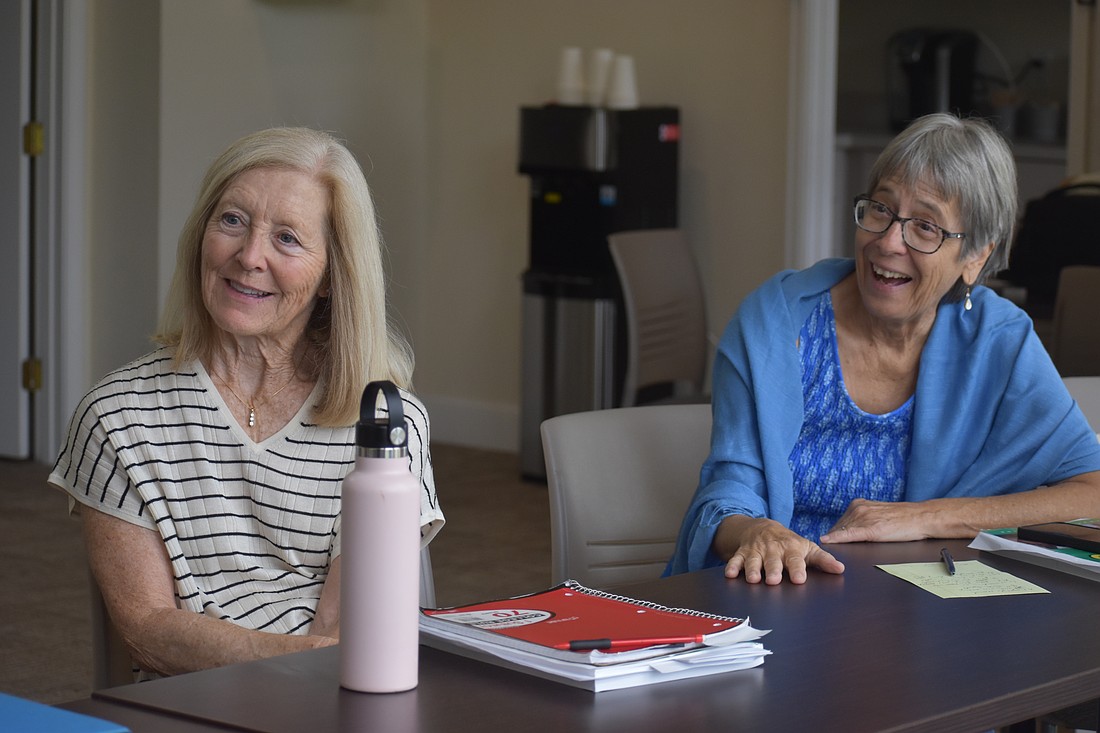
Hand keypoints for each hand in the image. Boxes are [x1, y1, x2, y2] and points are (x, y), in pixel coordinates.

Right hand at [719, 516, 844, 584]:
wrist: (762, 527)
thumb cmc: (788, 543)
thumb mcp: (806, 548)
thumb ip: (823, 560)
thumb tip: (841, 570)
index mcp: (791, 549)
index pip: (795, 559)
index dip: (797, 569)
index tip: (799, 579)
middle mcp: (773, 549)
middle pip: (772, 561)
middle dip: (772, 569)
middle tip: (773, 580)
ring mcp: (756, 550)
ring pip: (753, 560)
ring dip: (752, 569)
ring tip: (753, 579)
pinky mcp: (742, 552)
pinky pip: (735, 559)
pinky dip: (732, 566)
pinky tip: (730, 574)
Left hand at [820, 498, 932, 543]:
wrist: (921, 517)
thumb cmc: (902, 519)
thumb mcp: (877, 515)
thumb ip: (862, 520)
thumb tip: (846, 533)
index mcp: (858, 504)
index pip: (839, 523)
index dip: (835, 536)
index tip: (828, 544)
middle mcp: (858, 508)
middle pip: (838, 528)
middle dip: (835, 540)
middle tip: (829, 552)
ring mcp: (863, 517)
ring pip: (841, 532)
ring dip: (836, 542)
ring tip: (831, 554)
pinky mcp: (870, 528)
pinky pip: (849, 534)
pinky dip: (837, 538)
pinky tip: (826, 542)